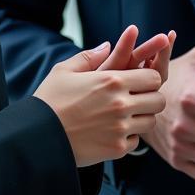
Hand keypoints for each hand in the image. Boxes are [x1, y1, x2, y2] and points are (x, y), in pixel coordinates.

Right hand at [34, 25, 167, 167]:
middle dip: (151, 98)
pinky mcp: (115, 149)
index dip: (149, 79)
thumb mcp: (64, 71)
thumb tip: (108, 45)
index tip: (139, 82)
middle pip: (158, 100)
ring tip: (127, 115)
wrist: (35, 137)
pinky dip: (128, 137)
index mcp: (112, 80)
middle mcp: (121, 104)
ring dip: (142, 118)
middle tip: (138, 99)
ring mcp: (119, 128)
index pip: (153, 77)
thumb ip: (90, 56)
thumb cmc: (48, 101)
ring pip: (150, 122)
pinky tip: (114, 132)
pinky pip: (135, 142)